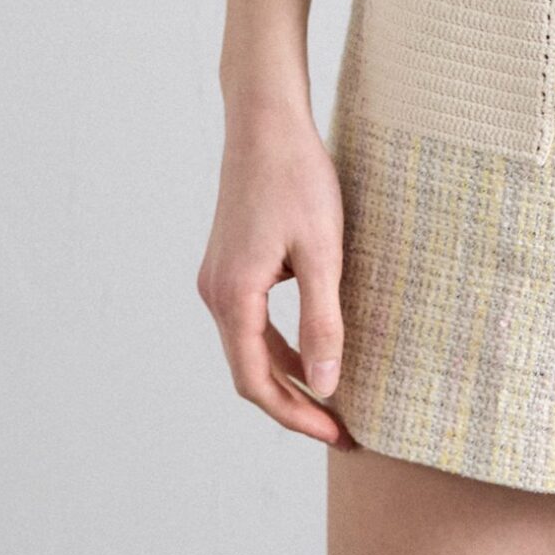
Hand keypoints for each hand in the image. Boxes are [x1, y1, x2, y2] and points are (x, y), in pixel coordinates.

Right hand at [197, 102, 356, 450]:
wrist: (266, 122)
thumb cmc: (297, 178)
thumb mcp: (322, 251)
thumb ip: (322, 320)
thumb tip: (325, 386)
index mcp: (234, 296)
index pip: (258, 383)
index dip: (296, 415)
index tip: (335, 433)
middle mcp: (215, 293)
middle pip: (249, 371)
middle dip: (294, 402)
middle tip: (339, 425)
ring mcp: (218, 277)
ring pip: (249, 346)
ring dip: (286, 373)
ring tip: (330, 395)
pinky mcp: (228, 262)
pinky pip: (250, 320)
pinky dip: (278, 342)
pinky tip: (312, 345)